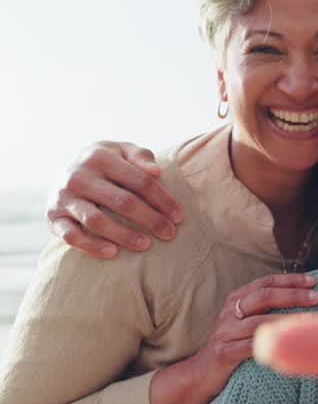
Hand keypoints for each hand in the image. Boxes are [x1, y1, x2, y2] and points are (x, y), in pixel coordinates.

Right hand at [46, 141, 183, 257]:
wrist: (64, 172)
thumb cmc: (105, 163)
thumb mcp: (121, 151)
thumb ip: (140, 156)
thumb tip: (156, 171)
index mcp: (99, 157)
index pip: (140, 181)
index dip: (163, 200)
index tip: (179, 217)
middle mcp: (78, 176)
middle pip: (122, 202)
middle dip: (150, 220)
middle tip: (170, 234)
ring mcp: (63, 198)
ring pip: (97, 221)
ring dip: (124, 235)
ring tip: (146, 245)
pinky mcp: (52, 218)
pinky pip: (71, 236)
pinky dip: (91, 246)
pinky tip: (113, 252)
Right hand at [191, 273, 317, 397]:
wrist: (203, 372)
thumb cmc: (235, 343)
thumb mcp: (247, 320)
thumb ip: (268, 308)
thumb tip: (306, 295)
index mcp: (236, 299)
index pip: (266, 282)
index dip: (290, 280)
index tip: (313, 281)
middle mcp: (230, 312)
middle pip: (263, 296)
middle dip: (292, 295)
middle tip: (316, 297)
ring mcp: (225, 332)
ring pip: (258, 321)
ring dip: (285, 319)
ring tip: (307, 320)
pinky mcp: (224, 353)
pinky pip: (250, 347)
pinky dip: (270, 343)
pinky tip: (288, 344)